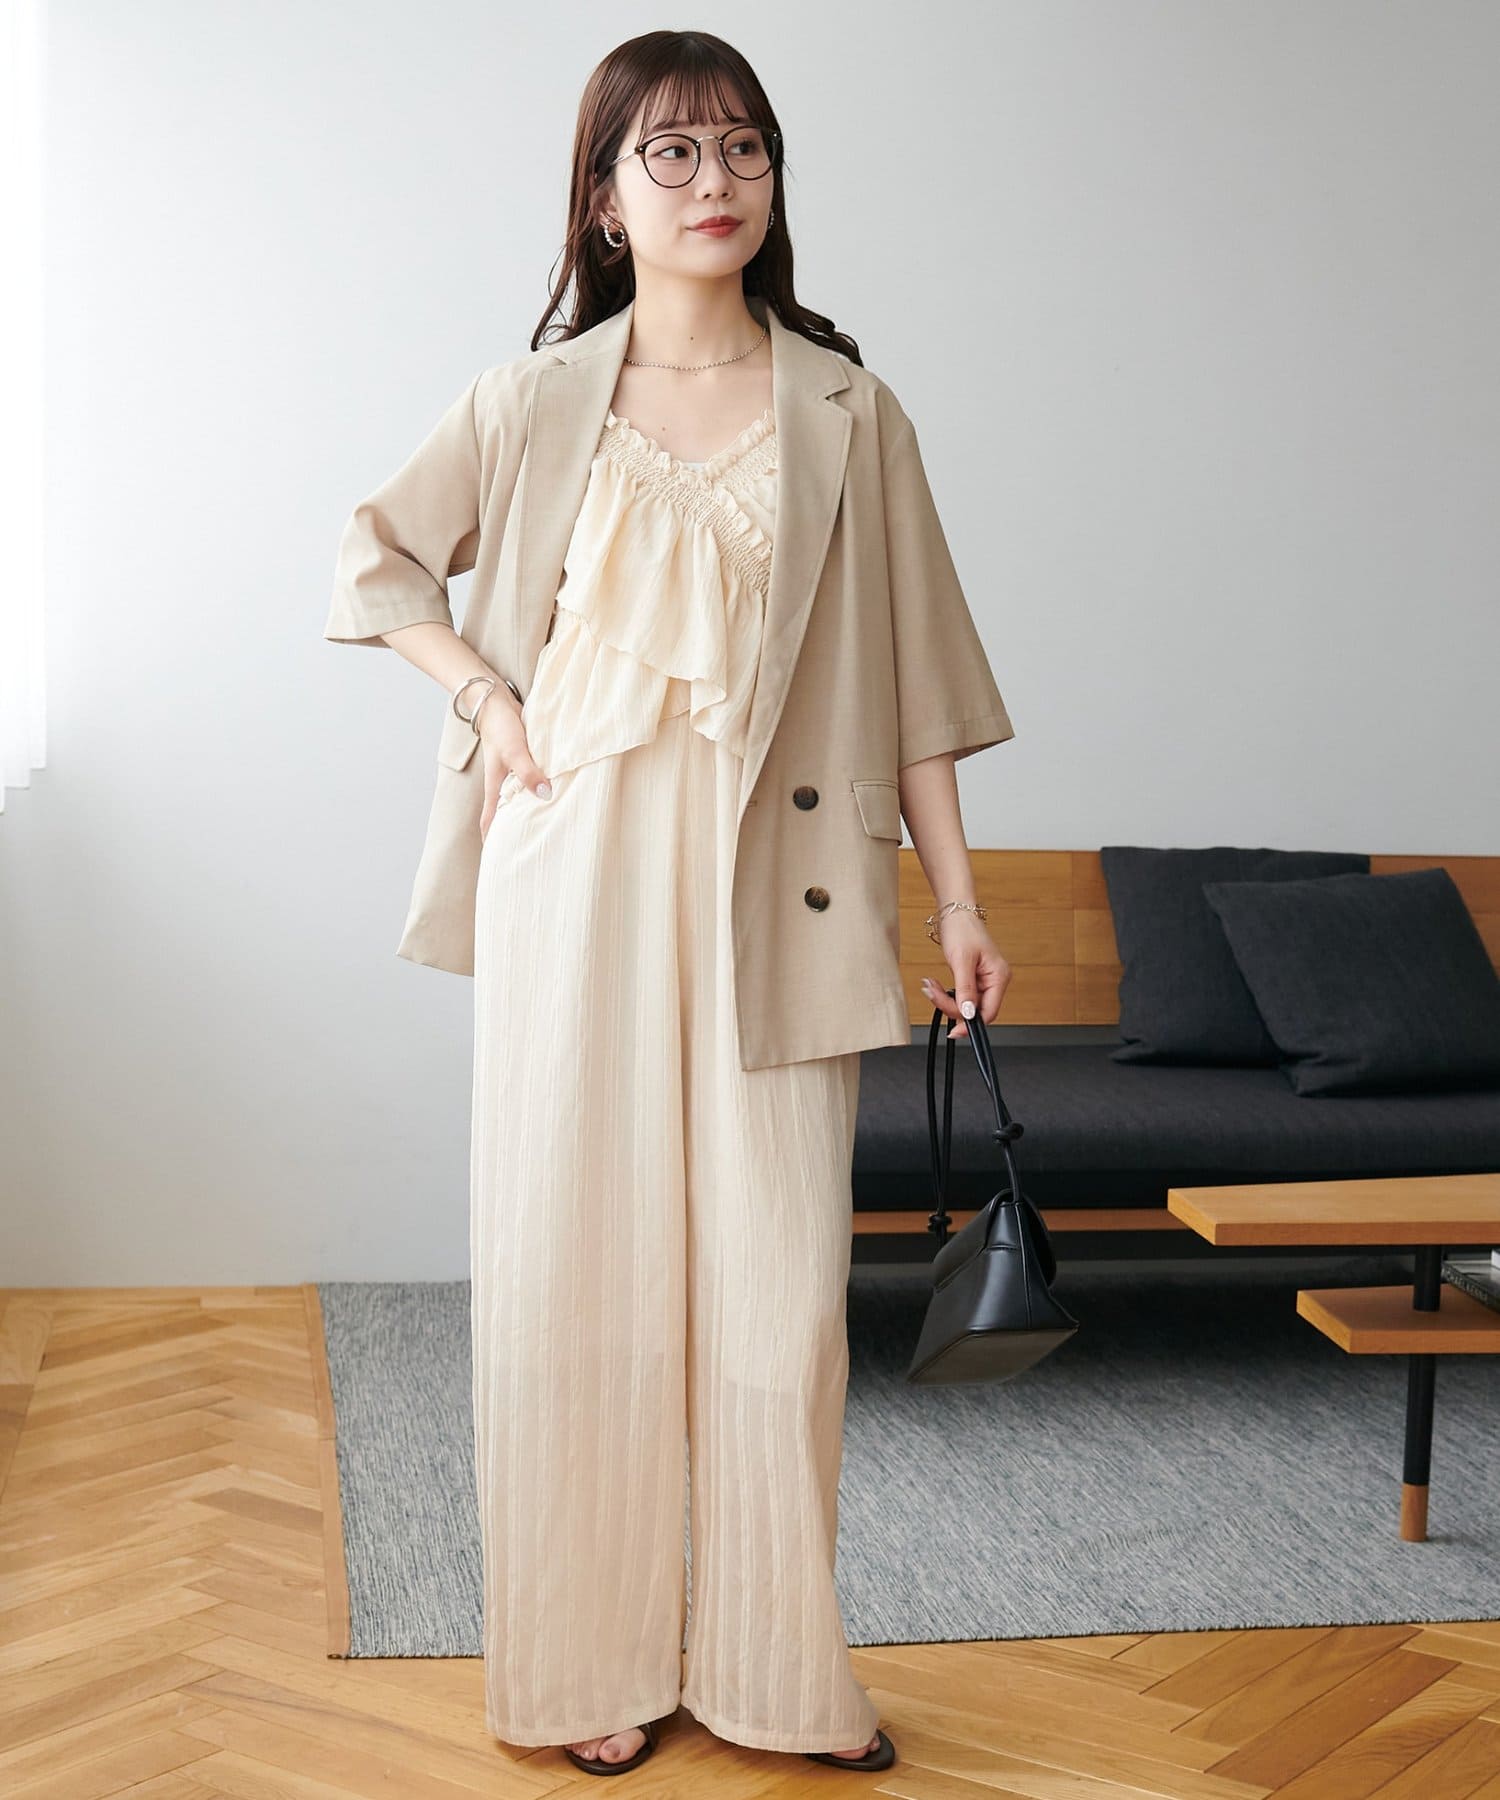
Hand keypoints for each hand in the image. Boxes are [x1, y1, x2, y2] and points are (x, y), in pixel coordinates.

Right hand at [475, 684, 550, 842]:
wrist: (497, 701)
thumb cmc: (501, 727)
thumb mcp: (515, 751)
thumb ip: (529, 772)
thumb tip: (544, 794)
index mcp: (495, 788)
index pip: (489, 821)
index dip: (492, 842)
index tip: (499, 863)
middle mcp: (503, 785)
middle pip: (507, 816)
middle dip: (514, 835)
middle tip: (528, 855)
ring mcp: (514, 774)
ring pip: (522, 801)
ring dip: (531, 813)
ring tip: (548, 831)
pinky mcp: (526, 763)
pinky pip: (533, 784)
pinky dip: (541, 793)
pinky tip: (556, 798)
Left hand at [921, 913, 1010, 1040]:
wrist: (955, 911)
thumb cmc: (962, 929)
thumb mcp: (962, 960)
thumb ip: (966, 990)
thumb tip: (969, 1014)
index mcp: (999, 976)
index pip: (989, 1012)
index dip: (971, 1024)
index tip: (953, 1032)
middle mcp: (994, 980)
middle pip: (975, 1010)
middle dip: (951, 1006)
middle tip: (932, 994)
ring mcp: (983, 980)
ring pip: (964, 1004)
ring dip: (945, 999)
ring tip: (931, 986)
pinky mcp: (972, 979)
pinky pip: (959, 995)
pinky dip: (945, 994)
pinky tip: (935, 985)